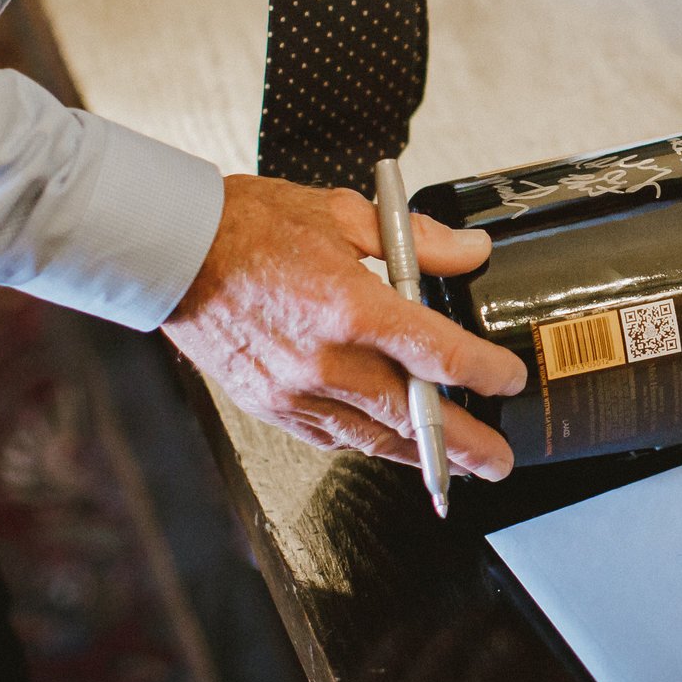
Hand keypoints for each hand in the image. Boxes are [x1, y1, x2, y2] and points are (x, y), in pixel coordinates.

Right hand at [163, 175, 525, 478]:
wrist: (171, 253)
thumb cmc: (252, 225)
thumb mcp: (343, 212)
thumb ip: (417, 239)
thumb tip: (473, 251)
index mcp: (352, 306)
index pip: (439, 354)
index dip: (484, 373)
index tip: (509, 380)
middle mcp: (327, 359)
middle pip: (414, 415)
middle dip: (464, 444)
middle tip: (500, 462)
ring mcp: (296, 390)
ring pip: (374, 438)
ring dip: (421, 457)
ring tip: (459, 468)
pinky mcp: (271, 405)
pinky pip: (332, 437)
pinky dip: (368, 444)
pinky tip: (393, 445)